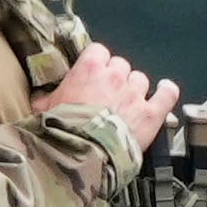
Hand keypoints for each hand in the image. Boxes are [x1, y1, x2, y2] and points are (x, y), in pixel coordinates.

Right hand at [48, 41, 181, 147]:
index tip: (93, 74)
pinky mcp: (151, 113)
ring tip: (127, 104)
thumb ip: (45, 99)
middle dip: (115, 78)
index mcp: (88, 69)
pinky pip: (167, 94)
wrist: (80, 155)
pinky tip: (164, 91)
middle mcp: (115, 75)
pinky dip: (166, 92)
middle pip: (121, 65)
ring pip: (140, 79)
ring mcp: (135, 94)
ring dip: (135, 89)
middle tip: (107, 95)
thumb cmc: (59, 130)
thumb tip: (40, 98)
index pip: (99, 51)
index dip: (97, 63)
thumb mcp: (43, 110)